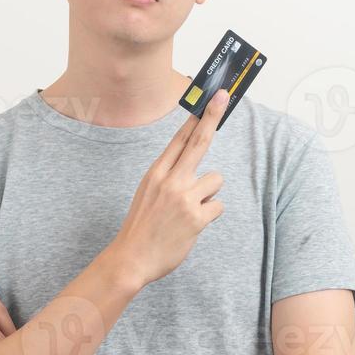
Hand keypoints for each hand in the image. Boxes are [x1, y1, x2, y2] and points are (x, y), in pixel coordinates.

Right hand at [106, 87, 228, 286]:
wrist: (131, 258)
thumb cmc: (142, 226)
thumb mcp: (148, 192)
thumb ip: (168, 176)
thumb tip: (193, 164)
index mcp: (156, 173)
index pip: (180, 139)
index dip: (196, 117)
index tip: (209, 99)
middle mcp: (170, 180)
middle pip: (199, 142)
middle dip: (212, 116)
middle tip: (223, 97)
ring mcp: (184, 198)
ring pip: (215, 180)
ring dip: (209, 194)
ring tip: (190, 210)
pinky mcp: (196, 218)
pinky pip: (218, 206)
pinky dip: (209, 215)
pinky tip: (193, 224)